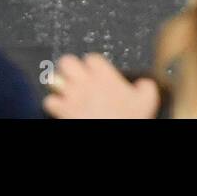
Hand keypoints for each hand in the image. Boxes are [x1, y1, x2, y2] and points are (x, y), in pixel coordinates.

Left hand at [42, 53, 160, 118]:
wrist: (114, 137)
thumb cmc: (127, 120)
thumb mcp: (147, 101)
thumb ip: (146, 86)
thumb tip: (144, 83)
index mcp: (105, 75)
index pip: (92, 58)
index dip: (93, 63)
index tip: (95, 70)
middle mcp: (86, 82)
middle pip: (67, 60)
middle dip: (70, 66)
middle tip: (75, 73)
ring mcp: (72, 96)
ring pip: (54, 78)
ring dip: (59, 83)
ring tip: (64, 87)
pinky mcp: (63, 110)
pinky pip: (49, 101)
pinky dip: (53, 103)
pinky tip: (60, 106)